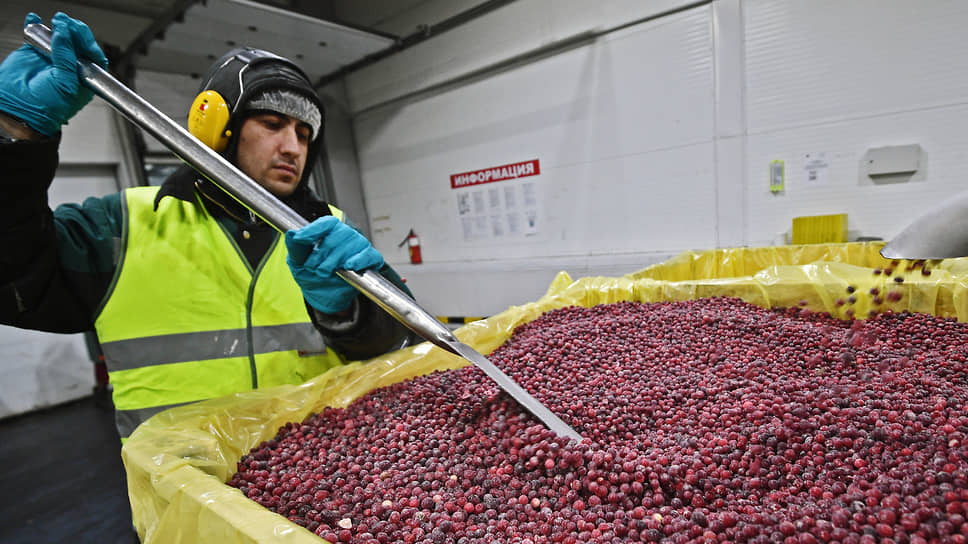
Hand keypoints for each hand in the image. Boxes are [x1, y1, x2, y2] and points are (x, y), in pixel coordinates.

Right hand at [0, 12, 107, 135]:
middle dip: (75, 31)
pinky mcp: (34, 52)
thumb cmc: (48, 108)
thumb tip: (65, 34)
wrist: (20, 111)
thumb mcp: (66, 84)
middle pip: (78, 42)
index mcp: (85, 77)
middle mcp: (70, 66)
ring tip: (57, 21)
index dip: (87, 41)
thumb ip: (67, 59)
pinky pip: (36, 35)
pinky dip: (35, 24)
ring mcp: (53, 58)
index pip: (93, 55)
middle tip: (67, 23)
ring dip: (59, 26)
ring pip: (60, 36)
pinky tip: (35, 19)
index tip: (79, 32)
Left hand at [286, 216, 383, 313]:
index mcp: (330, 231)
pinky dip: (360, 260)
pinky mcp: (371, 260)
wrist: (324, 297)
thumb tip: (292, 233)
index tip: (301, 239)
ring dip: (336, 260)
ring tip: (326, 272)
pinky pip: (370, 255)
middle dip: (322, 252)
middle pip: (338, 234)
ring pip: (352, 244)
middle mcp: (346, 235)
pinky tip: (349, 266)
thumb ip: (295, 247)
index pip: (326, 223)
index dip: (314, 229)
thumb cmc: (313, 275)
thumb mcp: (298, 262)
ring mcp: (360, 246)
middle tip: (312, 267)